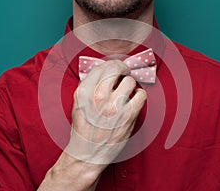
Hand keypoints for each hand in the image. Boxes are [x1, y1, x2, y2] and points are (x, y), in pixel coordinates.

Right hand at [38, 60, 146, 190]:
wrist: (88, 154)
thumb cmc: (83, 130)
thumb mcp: (78, 104)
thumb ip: (88, 86)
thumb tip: (103, 72)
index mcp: (84, 92)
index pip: (101, 67)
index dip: (110, 64)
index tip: (115, 67)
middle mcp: (99, 97)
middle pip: (116, 68)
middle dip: (122, 69)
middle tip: (124, 73)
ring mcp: (115, 106)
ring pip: (130, 81)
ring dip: (129, 85)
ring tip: (126, 93)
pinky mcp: (128, 116)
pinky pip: (141, 95)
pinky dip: (139, 96)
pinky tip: (133, 101)